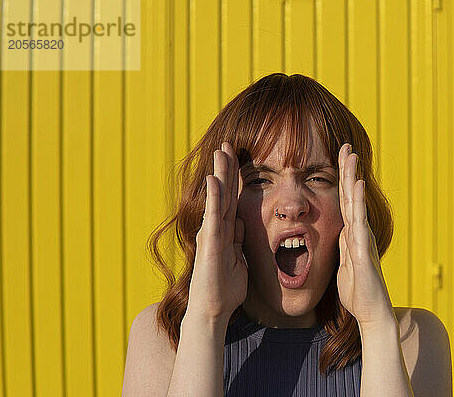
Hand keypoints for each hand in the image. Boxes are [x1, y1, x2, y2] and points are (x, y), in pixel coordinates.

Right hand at [185, 141, 247, 321]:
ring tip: (221, 151)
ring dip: (220, 174)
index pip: (232, 199)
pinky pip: (214, 217)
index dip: (235, 178)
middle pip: (224, 192)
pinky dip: (215, 198)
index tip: (237, 158)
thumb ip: (239, 240)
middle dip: (226, 168)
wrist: (213, 310)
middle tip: (228, 144)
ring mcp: (212, 234)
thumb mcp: (239, 259)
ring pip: (218, 199)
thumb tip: (242, 225)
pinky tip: (215, 180)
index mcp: (226, 231)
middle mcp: (216, 228)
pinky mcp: (210, 243)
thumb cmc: (225, 288)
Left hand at [336, 143, 394, 328]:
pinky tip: (358, 186)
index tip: (338, 158)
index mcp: (351, 234)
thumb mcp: (344, 265)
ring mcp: (362, 239)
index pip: (345, 201)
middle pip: (352, 195)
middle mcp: (359, 232)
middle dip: (348, 170)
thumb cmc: (357, 291)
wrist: (370, 312)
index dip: (342, 180)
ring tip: (351, 155)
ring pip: (356, 203)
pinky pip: (359, 223)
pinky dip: (359, 203)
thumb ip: (342, 248)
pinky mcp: (363, 250)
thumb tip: (340, 235)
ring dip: (353, 178)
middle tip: (345, 146)